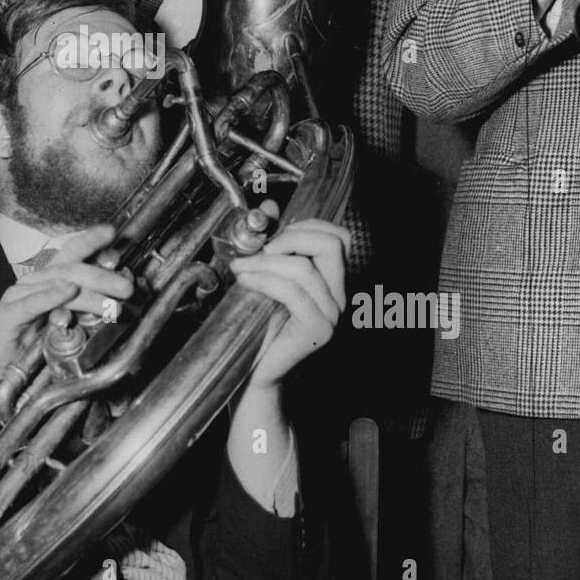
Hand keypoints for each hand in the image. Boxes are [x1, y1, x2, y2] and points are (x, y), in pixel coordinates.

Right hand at [0, 224, 133, 381]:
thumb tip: (113, 299)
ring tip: (110, 304)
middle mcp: (34, 281)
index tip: (112, 232)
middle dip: (102, 276)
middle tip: (127, 288)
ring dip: (88, 293)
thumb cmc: (30, 345)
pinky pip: (31, 303)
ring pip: (57, 285)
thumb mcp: (63, 323)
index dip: (91, 240)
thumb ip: (82, 308)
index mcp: (48, 280)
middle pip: (71, 269)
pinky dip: (51, 296)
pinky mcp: (6, 315)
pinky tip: (68, 291)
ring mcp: (18, 295)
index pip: (71, 252)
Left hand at [230, 210, 349, 390]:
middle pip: (332, 244)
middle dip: (291, 237)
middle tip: (261, 250)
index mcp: (331, 280)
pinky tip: (245, 281)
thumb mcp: (265, 276)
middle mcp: (339, 295)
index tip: (275, 234)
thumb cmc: (259, 325)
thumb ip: (271, 243)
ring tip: (241, 269)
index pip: (339, 237)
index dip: (307, 225)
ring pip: (304, 268)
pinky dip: (264, 280)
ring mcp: (332, 314)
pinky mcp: (317, 330)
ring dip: (265, 263)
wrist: (254, 371)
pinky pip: (293, 292)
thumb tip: (270, 207)